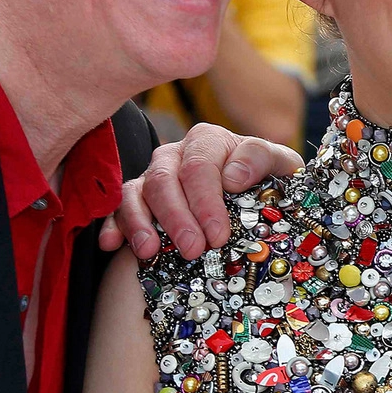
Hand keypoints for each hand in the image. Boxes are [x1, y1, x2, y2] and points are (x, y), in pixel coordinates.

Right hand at [100, 125, 303, 259]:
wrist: (255, 190)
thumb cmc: (267, 177)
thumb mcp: (279, 164)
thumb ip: (262, 158)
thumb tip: (232, 176)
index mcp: (208, 141)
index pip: (199, 167)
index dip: (206, 201)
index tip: (218, 234)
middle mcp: (175, 154)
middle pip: (164, 181)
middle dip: (177, 218)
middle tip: (193, 250)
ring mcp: (153, 176)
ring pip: (137, 192)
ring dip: (141, 222)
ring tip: (150, 251)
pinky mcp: (138, 198)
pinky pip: (117, 207)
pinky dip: (113, 224)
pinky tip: (112, 243)